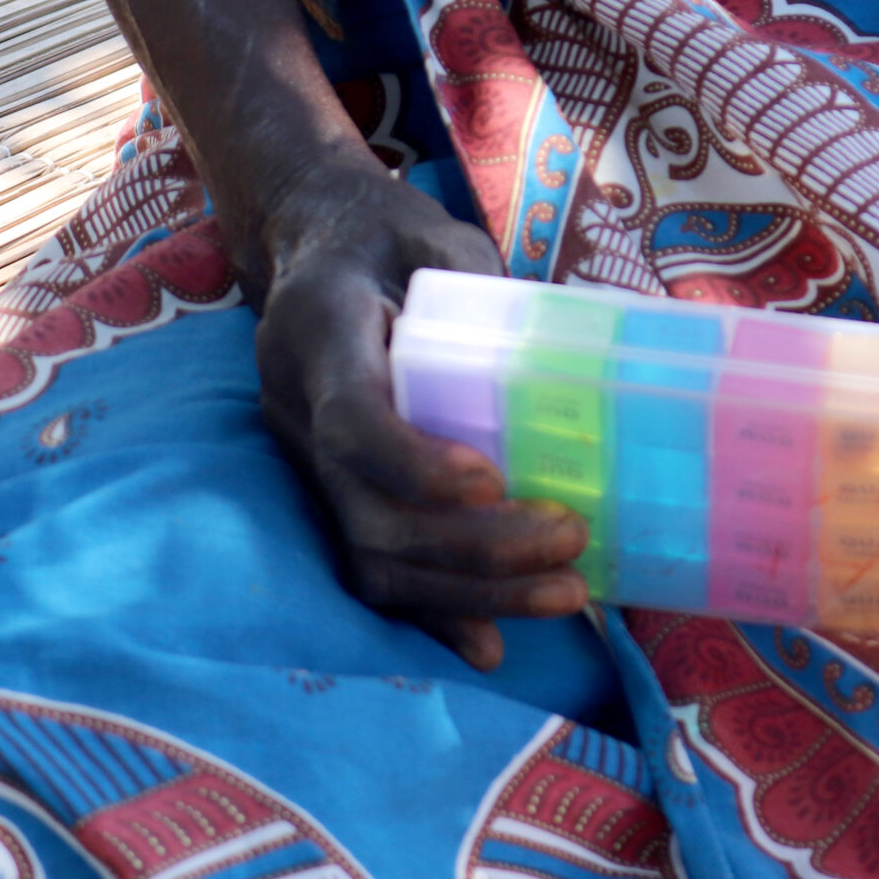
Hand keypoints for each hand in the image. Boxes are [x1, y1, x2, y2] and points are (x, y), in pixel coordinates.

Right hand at [249, 155, 588, 670]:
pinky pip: (369, 569)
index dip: (414, 461)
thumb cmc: (389, 236)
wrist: (310, 244)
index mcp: (319, 327)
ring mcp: (303, 461)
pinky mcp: (328, 493)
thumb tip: (585, 364)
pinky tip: (495, 642)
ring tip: (567, 595)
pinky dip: (434, 612)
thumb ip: (491, 297)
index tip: (491, 480)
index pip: (351, 418)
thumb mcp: (439, 236)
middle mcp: (294, 406)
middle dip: (473, 547)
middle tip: (571, 540)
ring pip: (368, 556)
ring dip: (470, 591)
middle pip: (368, 511)